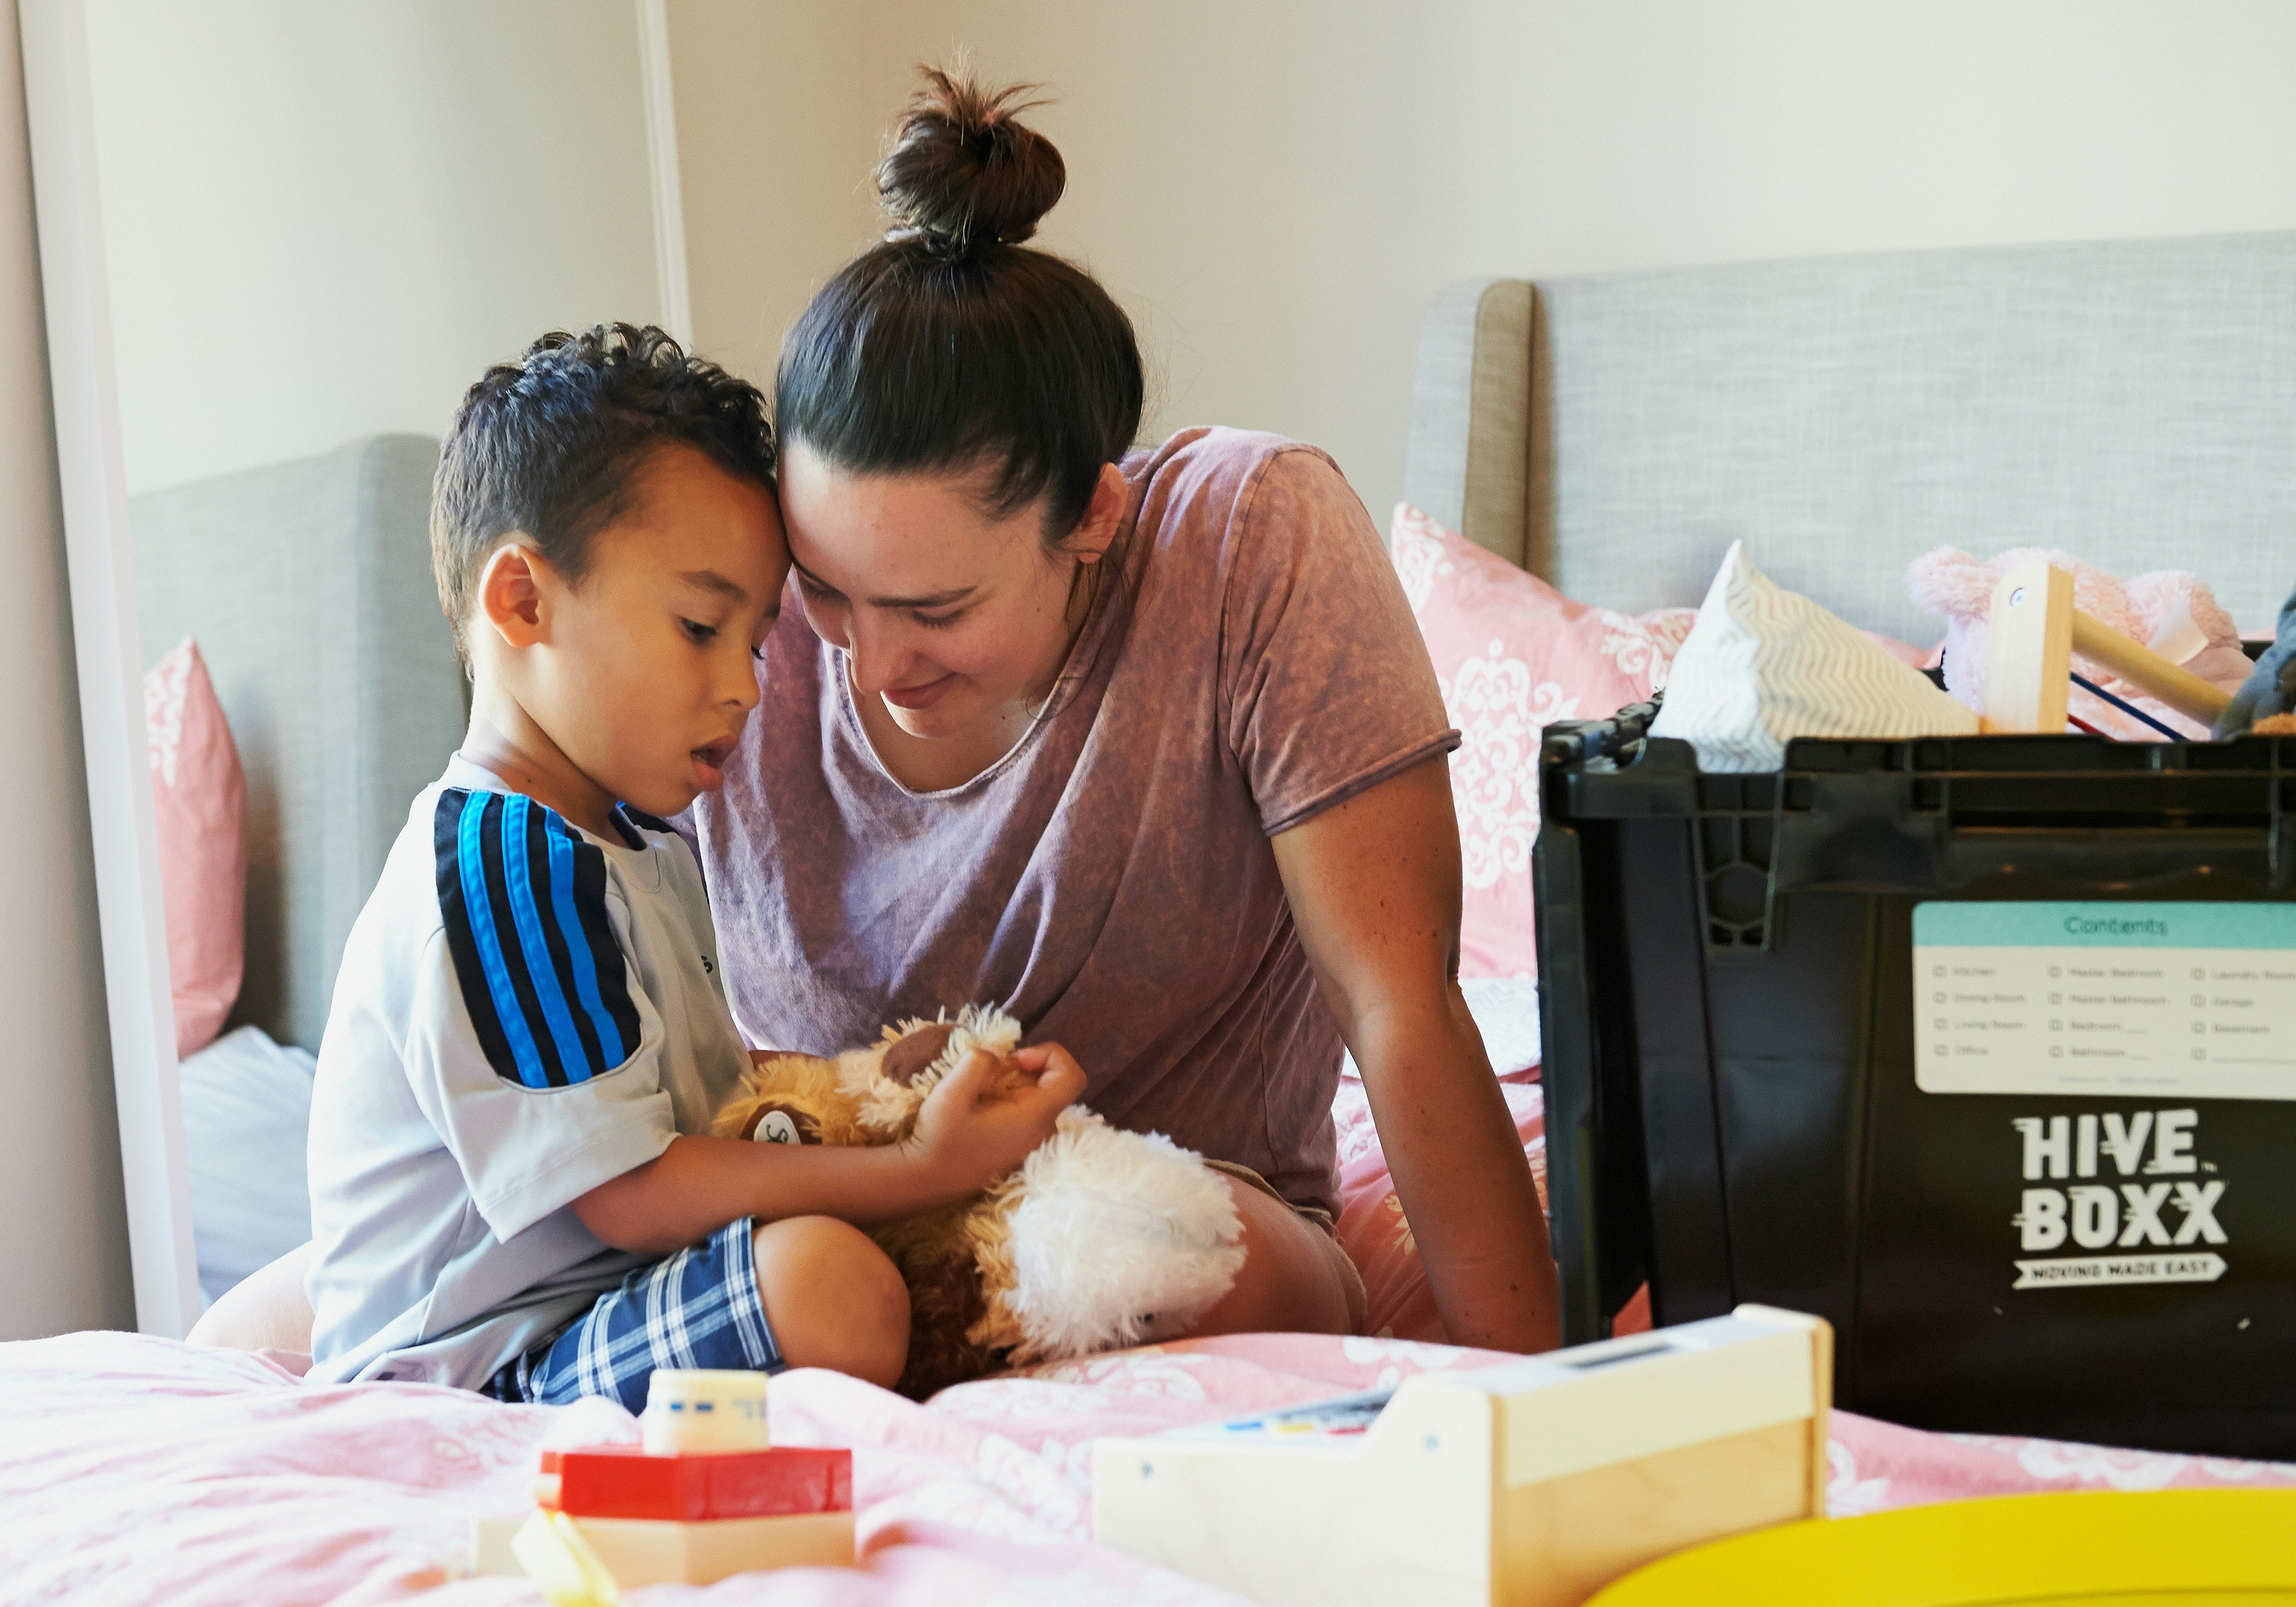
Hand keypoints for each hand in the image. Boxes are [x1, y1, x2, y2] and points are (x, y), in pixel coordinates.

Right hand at [903, 1042, 1085, 1196]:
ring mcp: (1032, 1143)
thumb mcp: (950, 1093)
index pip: (1072, 1077)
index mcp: (1034, 1120)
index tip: (1015, 1059)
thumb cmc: (938, 1140)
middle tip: (984, 1077)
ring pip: (1037, 1096)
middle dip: (1021, 1069)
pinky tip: (979, 1110)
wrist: (924, 1181)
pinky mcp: (1019, 1147)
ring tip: (978, 1095)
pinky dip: (1007, 1100)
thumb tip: (1000, 1057)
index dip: (1050, 1055)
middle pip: (1052, 1084)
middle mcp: (1042, 1134)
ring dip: (1011, 1084)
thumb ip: (978, 1064)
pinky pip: (1026, 1112)